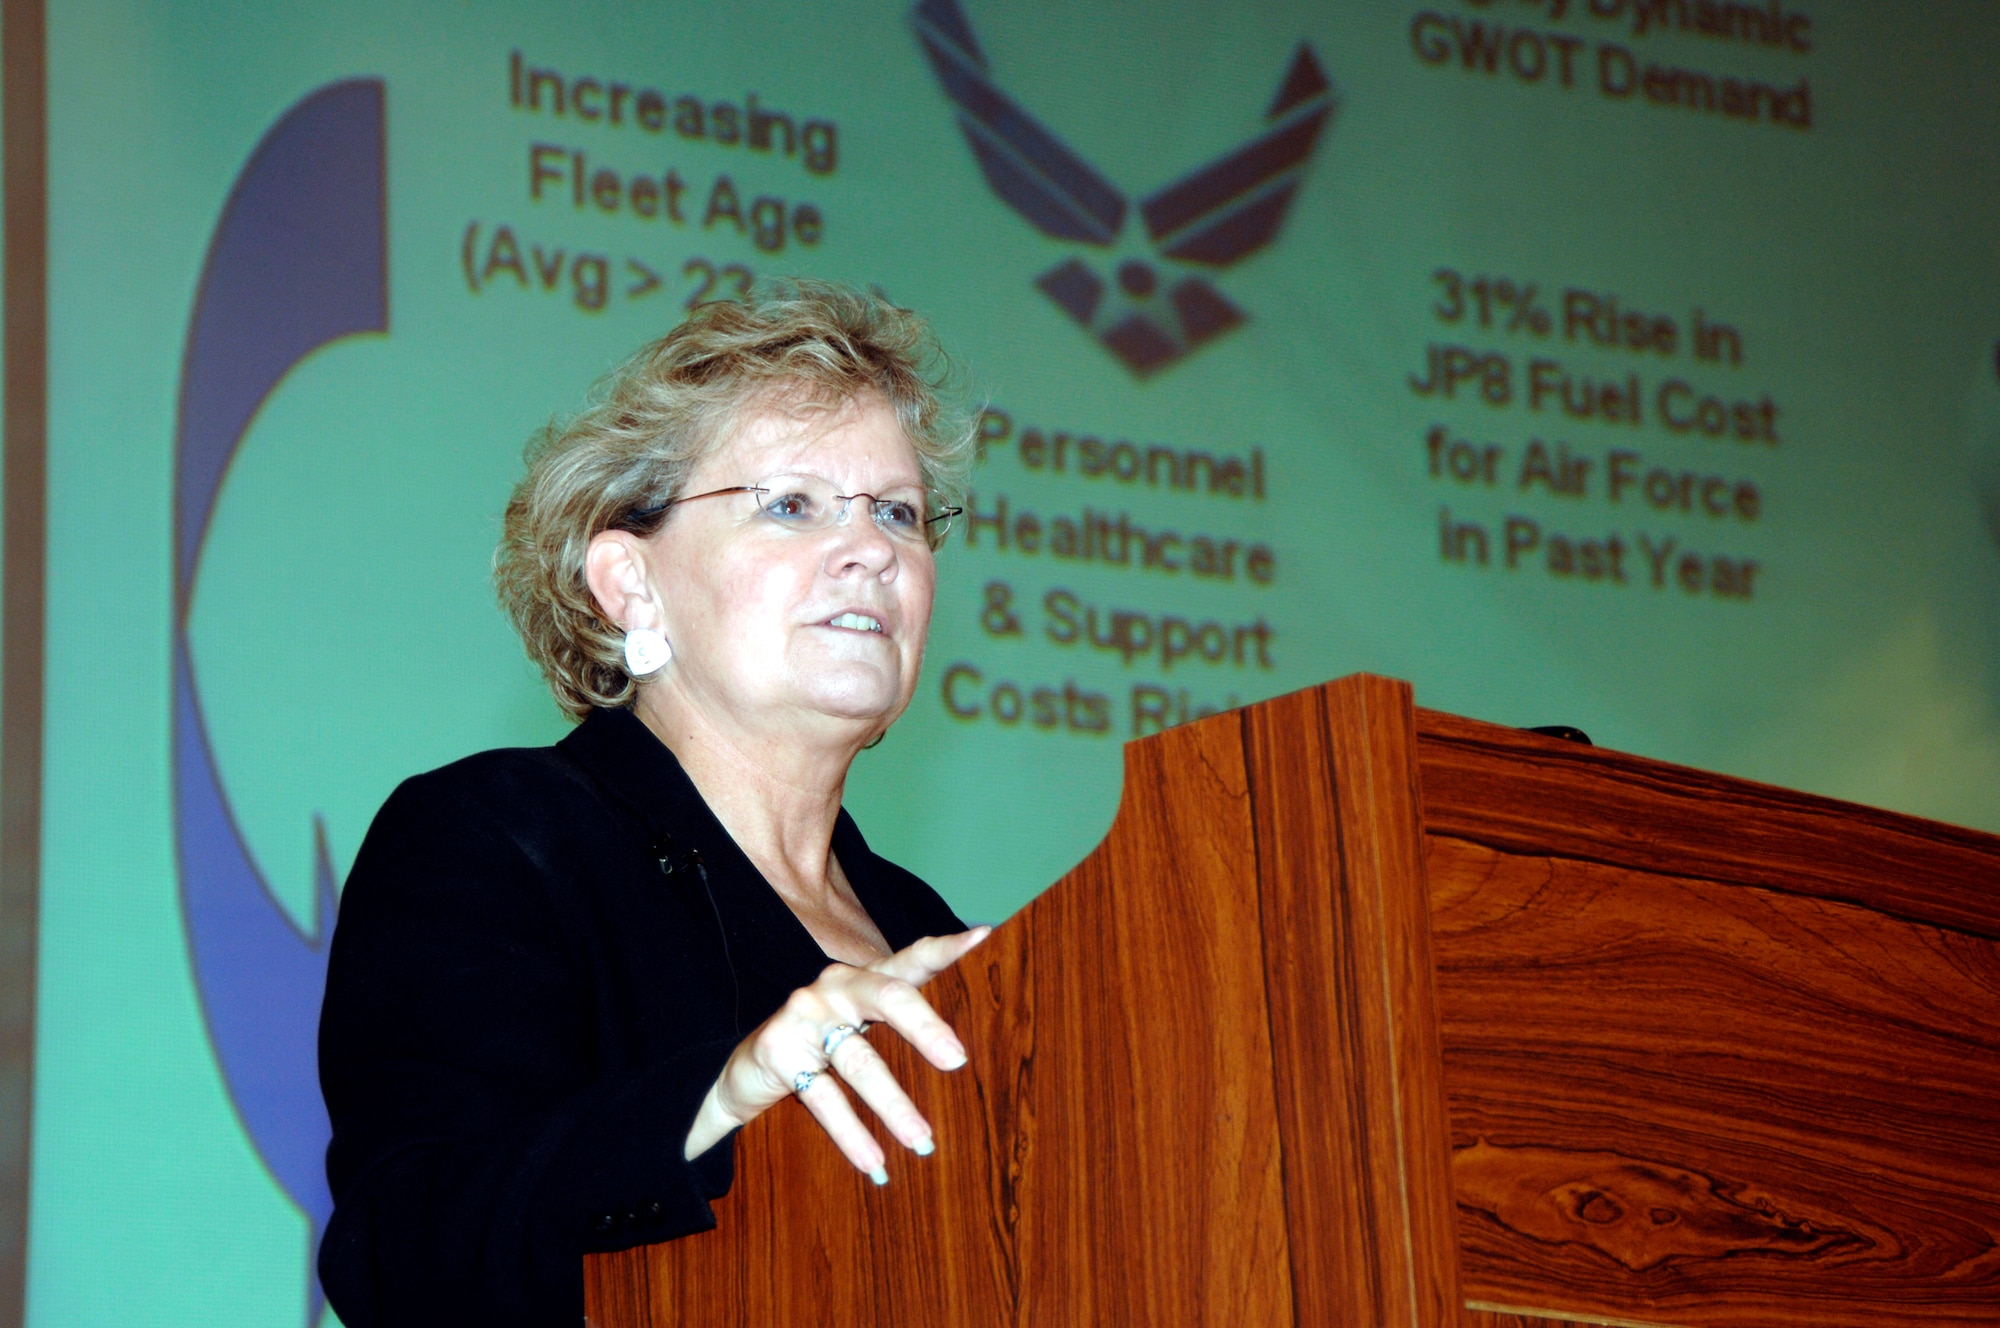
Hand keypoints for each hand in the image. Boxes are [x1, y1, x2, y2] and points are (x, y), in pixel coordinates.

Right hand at [683, 927, 990, 1180]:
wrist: (745, 1070)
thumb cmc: (822, 1048)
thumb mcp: (863, 1029)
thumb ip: (906, 1027)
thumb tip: (968, 1059)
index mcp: (866, 979)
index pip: (911, 959)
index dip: (945, 949)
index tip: (981, 938)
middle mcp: (837, 986)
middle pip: (888, 997)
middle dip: (925, 1028)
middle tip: (957, 1061)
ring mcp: (805, 1014)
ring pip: (860, 1061)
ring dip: (894, 1106)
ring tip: (922, 1141)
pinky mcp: (780, 1051)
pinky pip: (823, 1097)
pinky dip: (851, 1133)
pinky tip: (873, 1160)